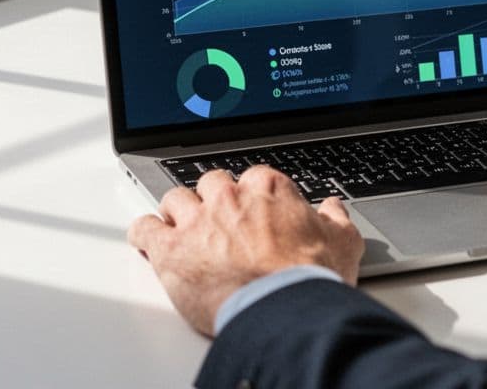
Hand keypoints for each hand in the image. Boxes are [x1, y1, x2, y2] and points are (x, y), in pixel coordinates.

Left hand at [127, 165, 363, 335]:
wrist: (283, 309)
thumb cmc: (309, 278)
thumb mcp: (342, 243)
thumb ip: (336, 220)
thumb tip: (334, 209)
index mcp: (268, 189)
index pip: (254, 178)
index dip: (252, 195)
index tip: (253, 208)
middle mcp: (229, 198)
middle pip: (211, 184)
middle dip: (213, 199)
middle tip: (218, 219)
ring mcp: (196, 221)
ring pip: (175, 199)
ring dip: (176, 212)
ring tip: (180, 228)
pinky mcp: (170, 249)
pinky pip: (145, 229)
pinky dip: (144, 233)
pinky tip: (147, 239)